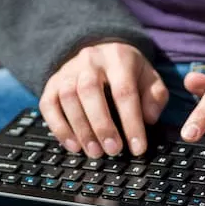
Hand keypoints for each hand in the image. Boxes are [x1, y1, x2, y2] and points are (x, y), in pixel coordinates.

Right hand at [39, 42, 168, 157]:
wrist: (101, 53)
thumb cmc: (128, 73)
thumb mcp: (150, 79)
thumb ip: (155, 97)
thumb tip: (148, 119)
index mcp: (118, 57)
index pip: (124, 91)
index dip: (131, 122)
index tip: (137, 148)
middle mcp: (90, 59)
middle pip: (90, 91)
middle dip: (102, 125)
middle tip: (113, 151)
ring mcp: (68, 70)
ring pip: (67, 97)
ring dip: (80, 129)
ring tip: (94, 152)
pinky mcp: (52, 83)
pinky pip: (49, 105)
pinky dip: (59, 128)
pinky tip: (73, 145)